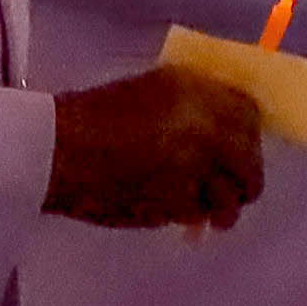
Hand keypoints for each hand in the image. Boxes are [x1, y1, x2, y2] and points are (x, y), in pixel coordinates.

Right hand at [46, 67, 262, 230]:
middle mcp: (205, 132)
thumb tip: (226, 127)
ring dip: (224, 206)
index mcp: (196, 93)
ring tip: (212, 212)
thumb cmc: (93, 114)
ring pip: (230, 199)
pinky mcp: (176, 207)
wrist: (56, 151)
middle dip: (245, 180)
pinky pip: (198, 215)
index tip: (243, 146)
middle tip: (233, 187)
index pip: (250, 116)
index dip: (250, 134)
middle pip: (250, 164)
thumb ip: (195, 103)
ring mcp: (193, 172)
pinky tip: (171, 207)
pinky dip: (190, 216)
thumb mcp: (152, 89)